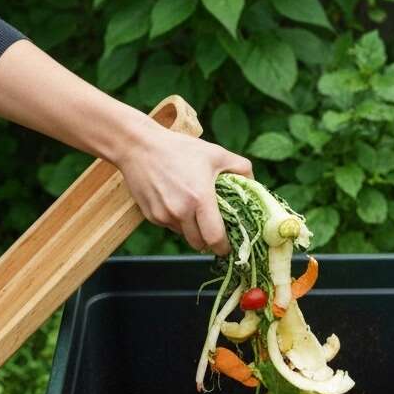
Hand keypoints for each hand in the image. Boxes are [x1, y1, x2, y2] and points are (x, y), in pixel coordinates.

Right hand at [113, 126, 251, 254]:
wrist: (138, 146)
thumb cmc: (179, 148)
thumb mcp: (216, 153)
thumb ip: (241, 168)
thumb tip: (255, 185)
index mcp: (199, 199)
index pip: (214, 238)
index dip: (224, 247)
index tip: (229, 245)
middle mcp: (180, 211)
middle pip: (199, 243)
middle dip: (209, 240)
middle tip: (215, 229)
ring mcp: (163, 215)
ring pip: (184, 236)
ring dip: (193, 230)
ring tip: (194, 209)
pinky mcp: (151, 216)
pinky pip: (170, 227)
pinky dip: (177, 221)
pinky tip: (176, 201)